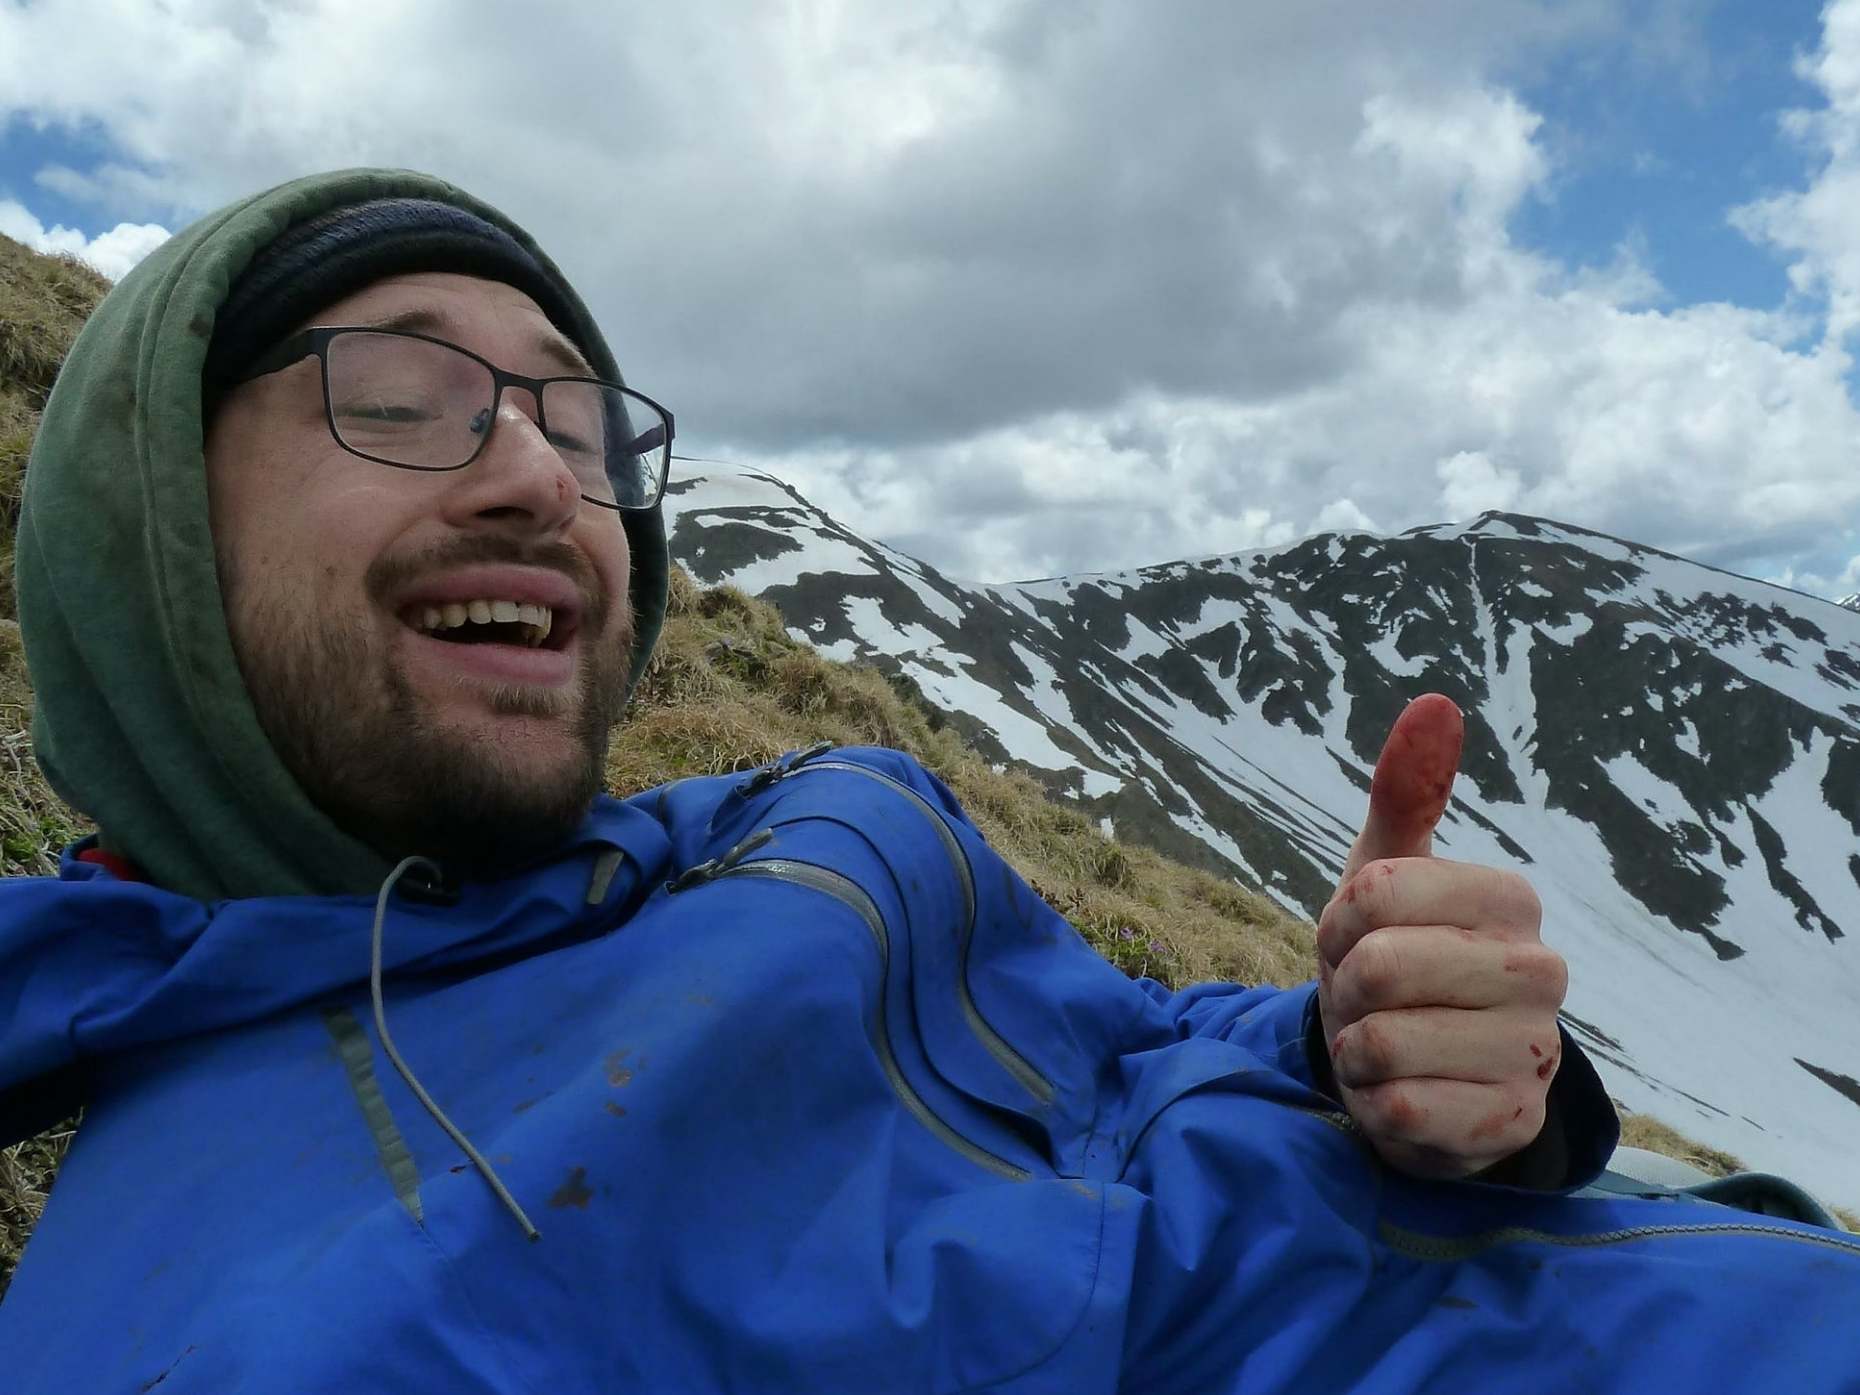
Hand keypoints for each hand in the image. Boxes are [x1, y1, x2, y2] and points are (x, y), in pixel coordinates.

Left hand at [1317, 694, 1568, 1178]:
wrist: (1421, 1076)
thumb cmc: (1396, 964)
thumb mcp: (1386, 876)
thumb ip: (1405, 794)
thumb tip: (1434, 701)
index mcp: (1512, 898)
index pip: (1373, 893)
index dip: (1336, 924)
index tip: (1352, 941)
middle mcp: (1542, 972)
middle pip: (1378, 967)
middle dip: (1343, 990)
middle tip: (1365, 1001)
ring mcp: (1534, 1054)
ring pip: (1383, 1043)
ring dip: (1354, 1052)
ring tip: (1382, 1049)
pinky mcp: (1511, 1126)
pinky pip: (1401, 1111)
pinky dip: (1373, 1106)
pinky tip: (1399, 1097)